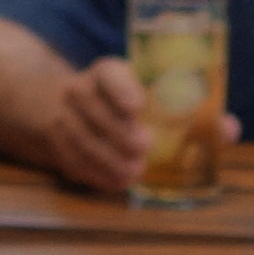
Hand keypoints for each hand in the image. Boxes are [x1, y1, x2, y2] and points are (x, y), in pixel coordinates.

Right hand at [46, 55, 150, 193]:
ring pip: (84, 141)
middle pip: (96, 112)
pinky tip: (118, 182)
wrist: (57, 102)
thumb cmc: (113, 97)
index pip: (109, 76)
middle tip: (144, 148)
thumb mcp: (131, 83)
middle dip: (121, 133)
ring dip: (110, 160)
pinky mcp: (55, 144)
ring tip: (135, 171)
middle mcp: (77, 91)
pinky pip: (74, 161)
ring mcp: (61, 118)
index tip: (137, 109)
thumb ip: (158, 93)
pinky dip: (97, 174)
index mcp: (103, 72)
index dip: (121, 91)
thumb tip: (198, 109)